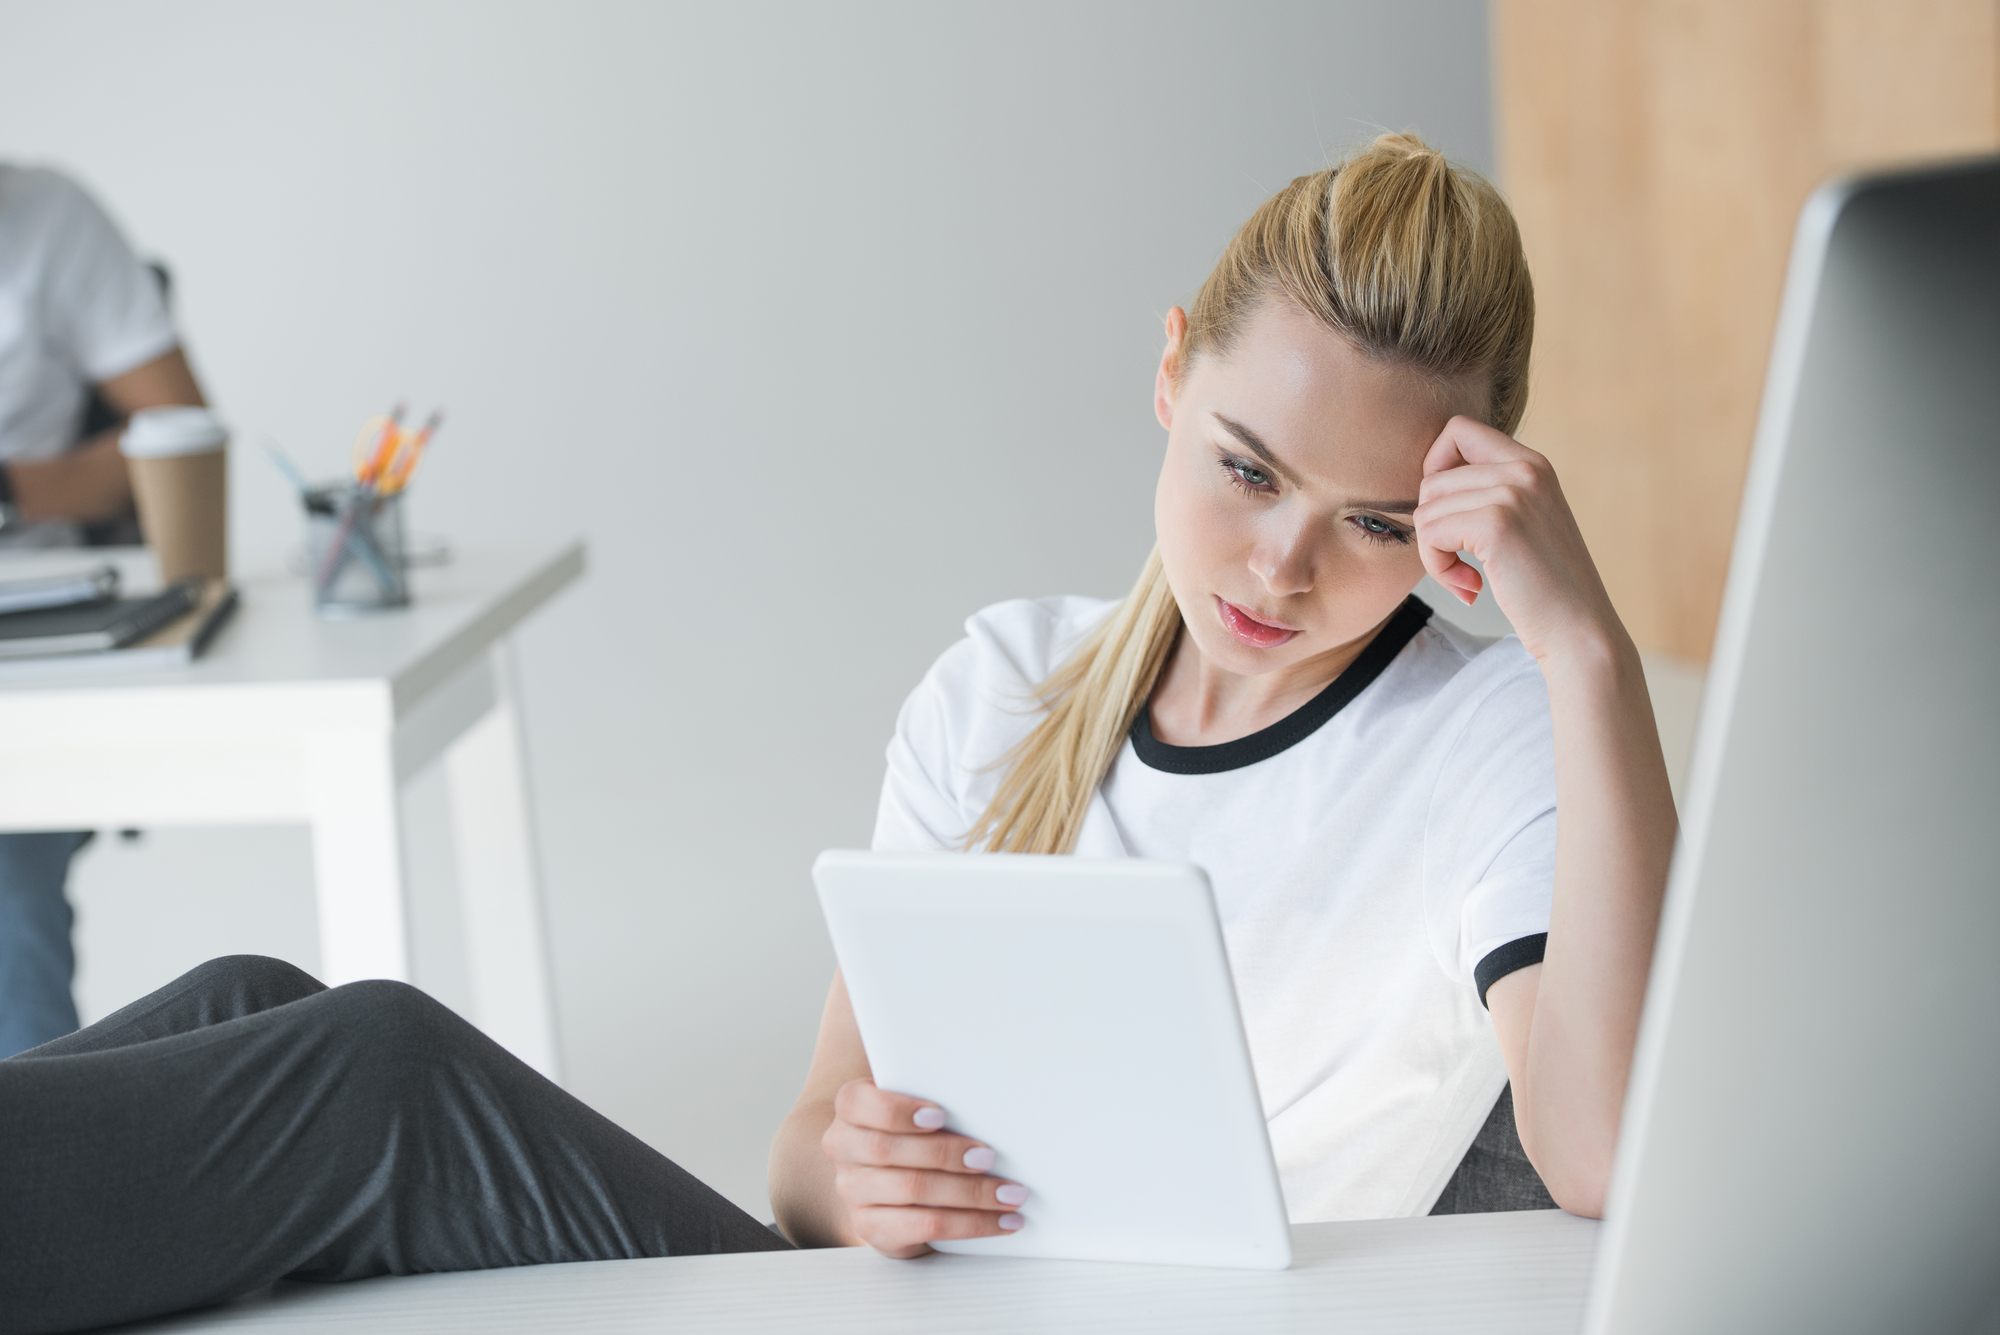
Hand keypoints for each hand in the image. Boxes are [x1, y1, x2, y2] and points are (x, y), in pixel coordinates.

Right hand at [821, 1078, 1027, 1257]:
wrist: (886, 1184)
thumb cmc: (912, 1134)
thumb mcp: (914, 1109)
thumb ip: (935, 1098)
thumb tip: (987, 1102)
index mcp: (851, 1109)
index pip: (857, 1103)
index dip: (898, 1110)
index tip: (941, 1115)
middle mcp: (843, 1149)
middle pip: (887, 1150)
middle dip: (945, 1153)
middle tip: (989, 1157)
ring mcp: (853, 1192)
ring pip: (912, 1189)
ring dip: (969, 1193)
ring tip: (1008, 1194)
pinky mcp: (872, 1228)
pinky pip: (924, 1227)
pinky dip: (970, 1224)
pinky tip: (1000, 1221)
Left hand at [1414, 416, 1623, 665]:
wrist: (1580, 630)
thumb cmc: (1545, 588)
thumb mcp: (1524, 524)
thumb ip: (1489, 494)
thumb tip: (1428, 483)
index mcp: (1532, 463)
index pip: (1457, 430)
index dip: (1436, 470)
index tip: (1450, 515)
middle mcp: (1525, 468)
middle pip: (1432, 478)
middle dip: (1433, 526)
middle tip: (1461, 564)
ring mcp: (1512, 493)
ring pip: (1426, 508)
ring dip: (1434, 553)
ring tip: (1468, 578)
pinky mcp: (1496, 524)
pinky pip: (1430, 534)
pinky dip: (1438, 567)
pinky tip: (1471, 587)